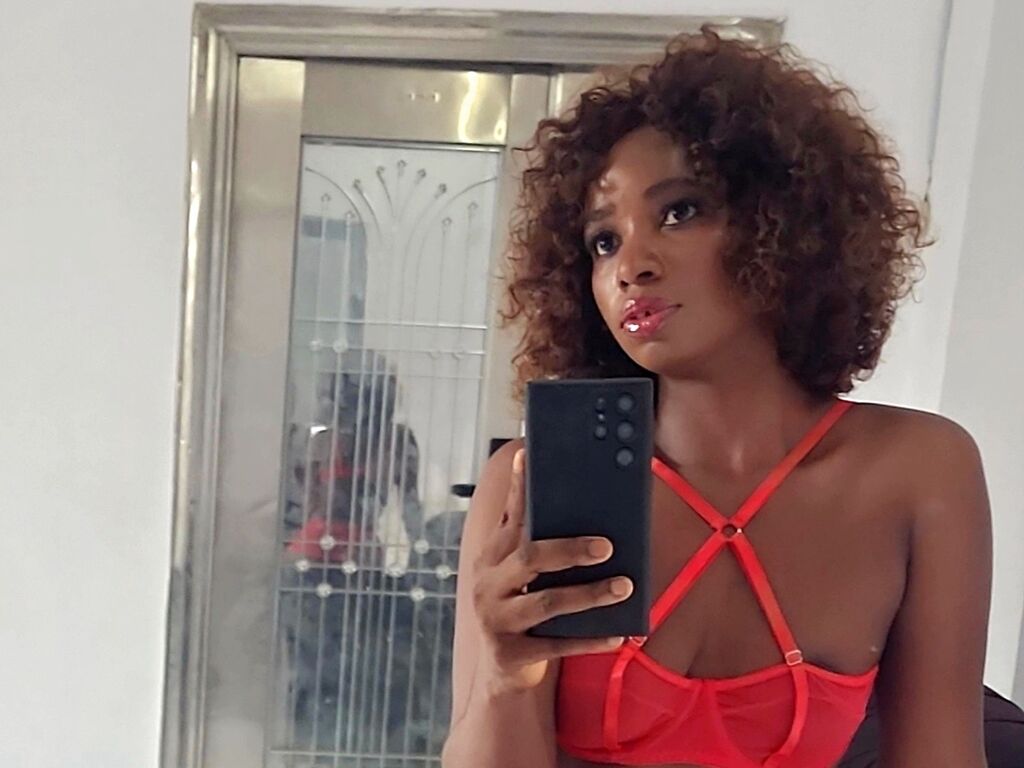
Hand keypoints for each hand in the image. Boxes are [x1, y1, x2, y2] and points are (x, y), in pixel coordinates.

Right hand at [471, 448, 632, 693]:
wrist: (500, 673)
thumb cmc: (520, 609)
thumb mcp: (517, 574)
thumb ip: (532, 541)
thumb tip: (567, 497)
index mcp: (491, 558)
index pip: (509, 518)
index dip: (518, 488)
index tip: (528, 457)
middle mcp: (488, 585)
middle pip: (530, 557)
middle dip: (571, 549)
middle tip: (607, 546)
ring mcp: (497, 621)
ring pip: (547, 603)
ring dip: (590, 594)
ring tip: (624, 587)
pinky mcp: (511, 655)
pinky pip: (557, 646)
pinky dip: (590, 640)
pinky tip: (618, 635)